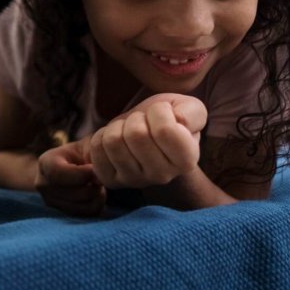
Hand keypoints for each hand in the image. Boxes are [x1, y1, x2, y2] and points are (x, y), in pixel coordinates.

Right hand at [35, 140, 105, 215]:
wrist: (72, 164)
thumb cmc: (82, 152)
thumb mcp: (86, 147)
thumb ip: (94, 157)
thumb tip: (98, 178)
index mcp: (45, 162)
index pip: (58, 173)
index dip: (82, 174)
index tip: (96, 170)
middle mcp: (42, 184)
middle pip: (74, 193)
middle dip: (94, 186)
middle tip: (100, 177)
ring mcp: (49, 200)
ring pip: (82, 207)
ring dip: (97, 196)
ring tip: (97, 184)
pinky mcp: (60, 213)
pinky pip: (86, 215)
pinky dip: (96, 205)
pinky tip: (95, 194)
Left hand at [88, 93, 205, 188]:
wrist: (146, 133)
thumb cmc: (168, 118)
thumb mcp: (190, 109)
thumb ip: (192, 112)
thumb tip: (178, 121)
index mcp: (187, 160)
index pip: (165, 130)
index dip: (160, 111)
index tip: (162, 114)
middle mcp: (162, 176)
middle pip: (136, 134)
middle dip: (137, 118)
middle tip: (143, 123)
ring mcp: (135, 181)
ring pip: (113, 140)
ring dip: (119, 126)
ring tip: (129, 130)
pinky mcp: (111, 180)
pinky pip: (97, 148)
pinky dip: (102, 135)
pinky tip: (116, 140)